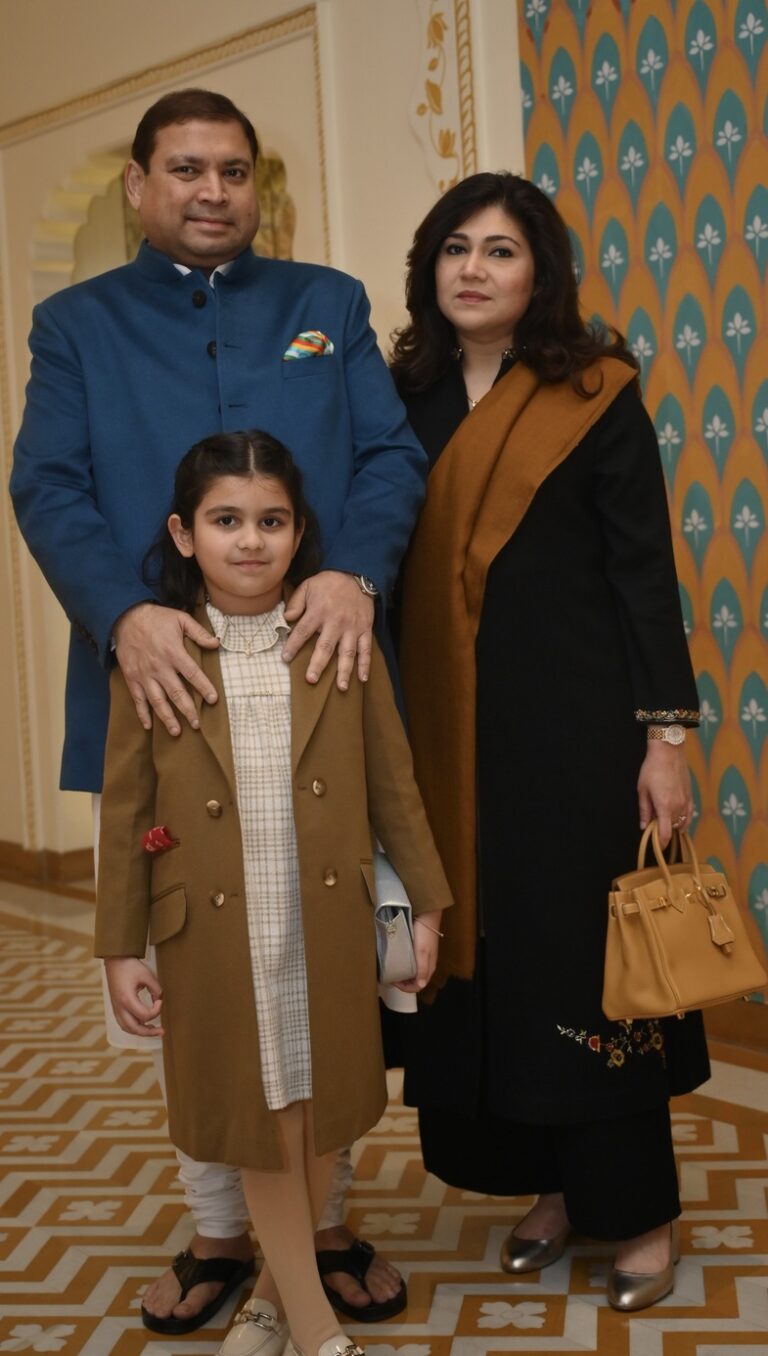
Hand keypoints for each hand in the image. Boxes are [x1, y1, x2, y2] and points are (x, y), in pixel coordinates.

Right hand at [104, 956, 163, 1036]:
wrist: (115, 961)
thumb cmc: (130, 966)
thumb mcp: (147, 975)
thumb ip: (156, 989)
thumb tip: (159, 1000)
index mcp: (127, 999)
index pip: (144, 1015)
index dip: (156, 1011)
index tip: (160, 1001)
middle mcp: (119, 1006)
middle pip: (134, 1028)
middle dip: (149, 1032)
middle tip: (161, 1032)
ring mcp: (116, 1008)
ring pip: (127, 1028)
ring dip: (140, 1032)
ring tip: (153, 1030)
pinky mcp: (115, 1007)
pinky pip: (123, 1023)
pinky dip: (133, 1027)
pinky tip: (143, 1024)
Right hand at [114, 602, 218, 735]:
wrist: (125, 617)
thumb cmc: (156, 618)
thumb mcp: (181, 619)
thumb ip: (199, 632)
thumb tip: (216, 644)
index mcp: (173, 652)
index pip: (193, 674)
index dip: (204, 687)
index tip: (213, 700)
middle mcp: (159, 667)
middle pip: (176, 693)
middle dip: (188, 710)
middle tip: (197, 725)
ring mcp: (144, 674)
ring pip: (157, 700)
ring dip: (167, 717)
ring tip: (176, 732)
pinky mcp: (131, 678)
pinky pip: (137, 699)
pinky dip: (142, 713)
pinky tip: (148, 726)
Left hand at [282, 571, 373, 689]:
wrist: (356, 574)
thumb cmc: (329, 583)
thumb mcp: (308, 586)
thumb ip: (296, 602)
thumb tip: (286, 619)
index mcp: (319, 611)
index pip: (303, 632)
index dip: (293, 646)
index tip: (285, 658)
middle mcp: (335, 622)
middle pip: (325, 646)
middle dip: (318, 664)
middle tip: (311, 679)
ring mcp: (352, 627)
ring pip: (347, 652)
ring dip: (344, 670)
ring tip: (340, 687)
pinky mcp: (365, 629)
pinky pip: (366, 649)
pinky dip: (365, 664)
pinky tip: (362, 678)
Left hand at [395, 911, 442, 992]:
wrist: (426, 916)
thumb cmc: (425, 934)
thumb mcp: (422, 953)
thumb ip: (421, 969)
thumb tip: (420, 986)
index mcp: (428, 968)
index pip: (417, 987)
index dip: (405, 988)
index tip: (394, 981)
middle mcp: (426, 965)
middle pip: (414, 981)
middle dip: (402, 982)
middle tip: (390, 976)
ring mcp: (422, 958)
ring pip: (412, 972)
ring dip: (403, 974)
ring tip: (392, 969)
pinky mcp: (418, 950)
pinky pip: (411, 962)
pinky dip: (404, 965)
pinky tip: (397, 960)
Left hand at [637, 742, 693, 847]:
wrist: (668, 752)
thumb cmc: (652, 769)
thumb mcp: (643, 790)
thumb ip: (644, 810)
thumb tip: (644, 826)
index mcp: (664, 807)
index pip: (665, 833)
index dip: (662, 843)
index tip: (658, 847)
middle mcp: (678, 807)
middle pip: (673, 828)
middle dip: (664, 832)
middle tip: (654, 827)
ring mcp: (686, 801)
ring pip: (682, 822)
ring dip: (674, 826)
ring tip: (665, 823)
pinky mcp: (691, 796)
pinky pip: (689, 814)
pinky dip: (684, 820)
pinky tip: (679, 821)